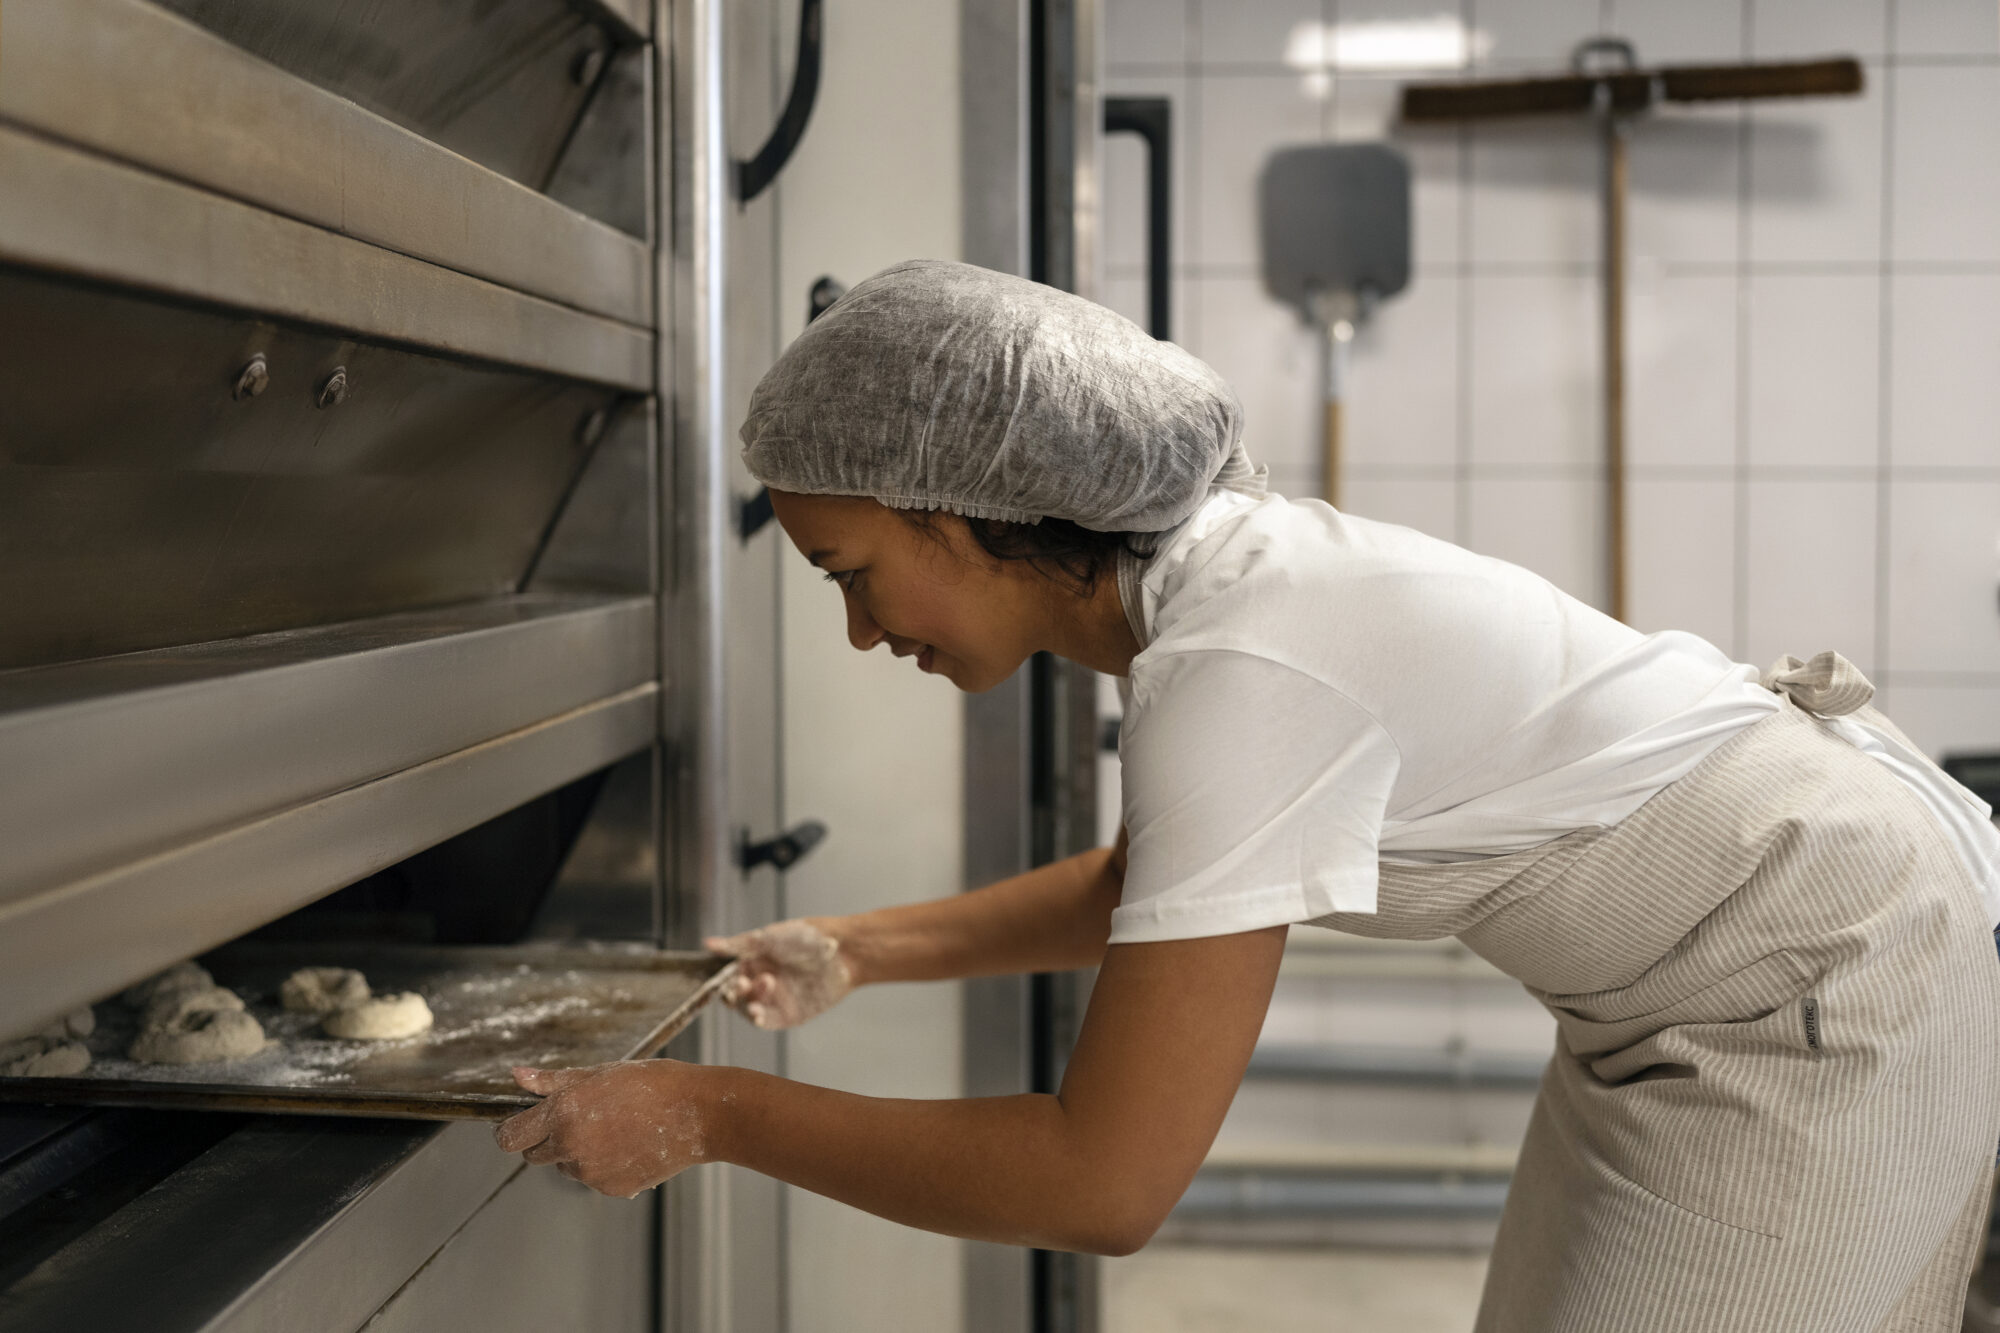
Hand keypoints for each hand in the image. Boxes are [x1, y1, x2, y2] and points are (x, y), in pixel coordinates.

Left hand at [494, 1062, 707, 1196]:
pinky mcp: (611, 1188)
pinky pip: (593, 1178)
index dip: (512, 1130)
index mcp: (563, 1113)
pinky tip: (629, 1144)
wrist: (697, 1113)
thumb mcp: (600, 1073)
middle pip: (534, 1155)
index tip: (523, 1124)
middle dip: (547, 1140)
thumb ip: (553, 1081)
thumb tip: (517, 1077)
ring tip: (615, 1128)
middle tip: (580, 1118)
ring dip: (577, 1152)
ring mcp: (591, 1173)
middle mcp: (571, 1146)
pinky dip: (603, 1165)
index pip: (509, 1137)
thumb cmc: (652, 1084)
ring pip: (566, 1166)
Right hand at [704, 919, 854, 1029]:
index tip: (720, 979)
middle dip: (734, 992)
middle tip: (742, 985)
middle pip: (736, 995)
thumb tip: (708, 943)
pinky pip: (767, 1021)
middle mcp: (761, 982)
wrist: (846, 951)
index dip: (721, 979)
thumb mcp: (769, 936)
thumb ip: (739, 945)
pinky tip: (757, 1014)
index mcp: (754, 961)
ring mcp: (775, 1000)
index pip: (727, 976)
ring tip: (761, 988)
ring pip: (749, 1009)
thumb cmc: (809, 936)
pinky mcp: (789, 1015)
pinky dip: (758, 1019)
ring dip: (747, 1005)